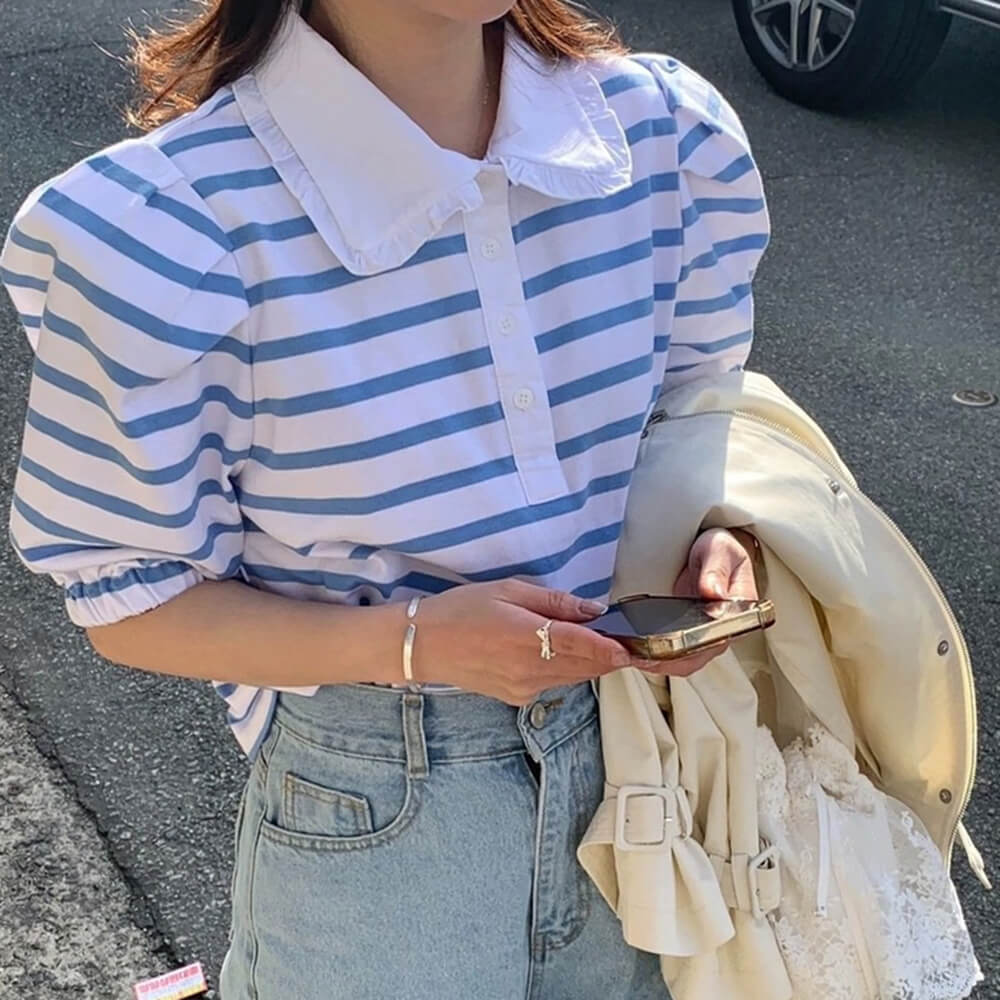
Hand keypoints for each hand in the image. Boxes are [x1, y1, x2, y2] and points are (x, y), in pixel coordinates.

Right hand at [413, 579, 664, 705]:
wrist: (422, 645)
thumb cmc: (462, 610)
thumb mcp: (507, 591)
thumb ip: (553, 602)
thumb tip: (591, 609)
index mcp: (527, 637)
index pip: (582, 646)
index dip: (611, 648)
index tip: (634, 648)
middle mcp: (530, 669)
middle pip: (585, 666)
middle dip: (609, 655)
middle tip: (628, 639)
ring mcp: (525, 688)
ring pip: (574, 677)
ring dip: (591, 663)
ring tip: (602, 644)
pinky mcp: (518, 697)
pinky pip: (555, 683)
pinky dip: (568, 669)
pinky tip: (562, 653)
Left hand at [638, 526, 758, 679]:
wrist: (713, 552)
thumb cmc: (720, 551)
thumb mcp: (719, 549)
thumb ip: (715, 569)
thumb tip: (713, 592)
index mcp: (737, 613)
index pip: (715, 640)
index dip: (690, 648)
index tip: (667, 647)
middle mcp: (721, 631)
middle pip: (694, 658)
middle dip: (665, 659)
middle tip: (637, 653)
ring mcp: (703, 637)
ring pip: (681, 661)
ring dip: (656, 661)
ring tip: (630, 653)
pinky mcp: (686, 636)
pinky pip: (671, 654)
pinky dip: (652, 654)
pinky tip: (633, 649)